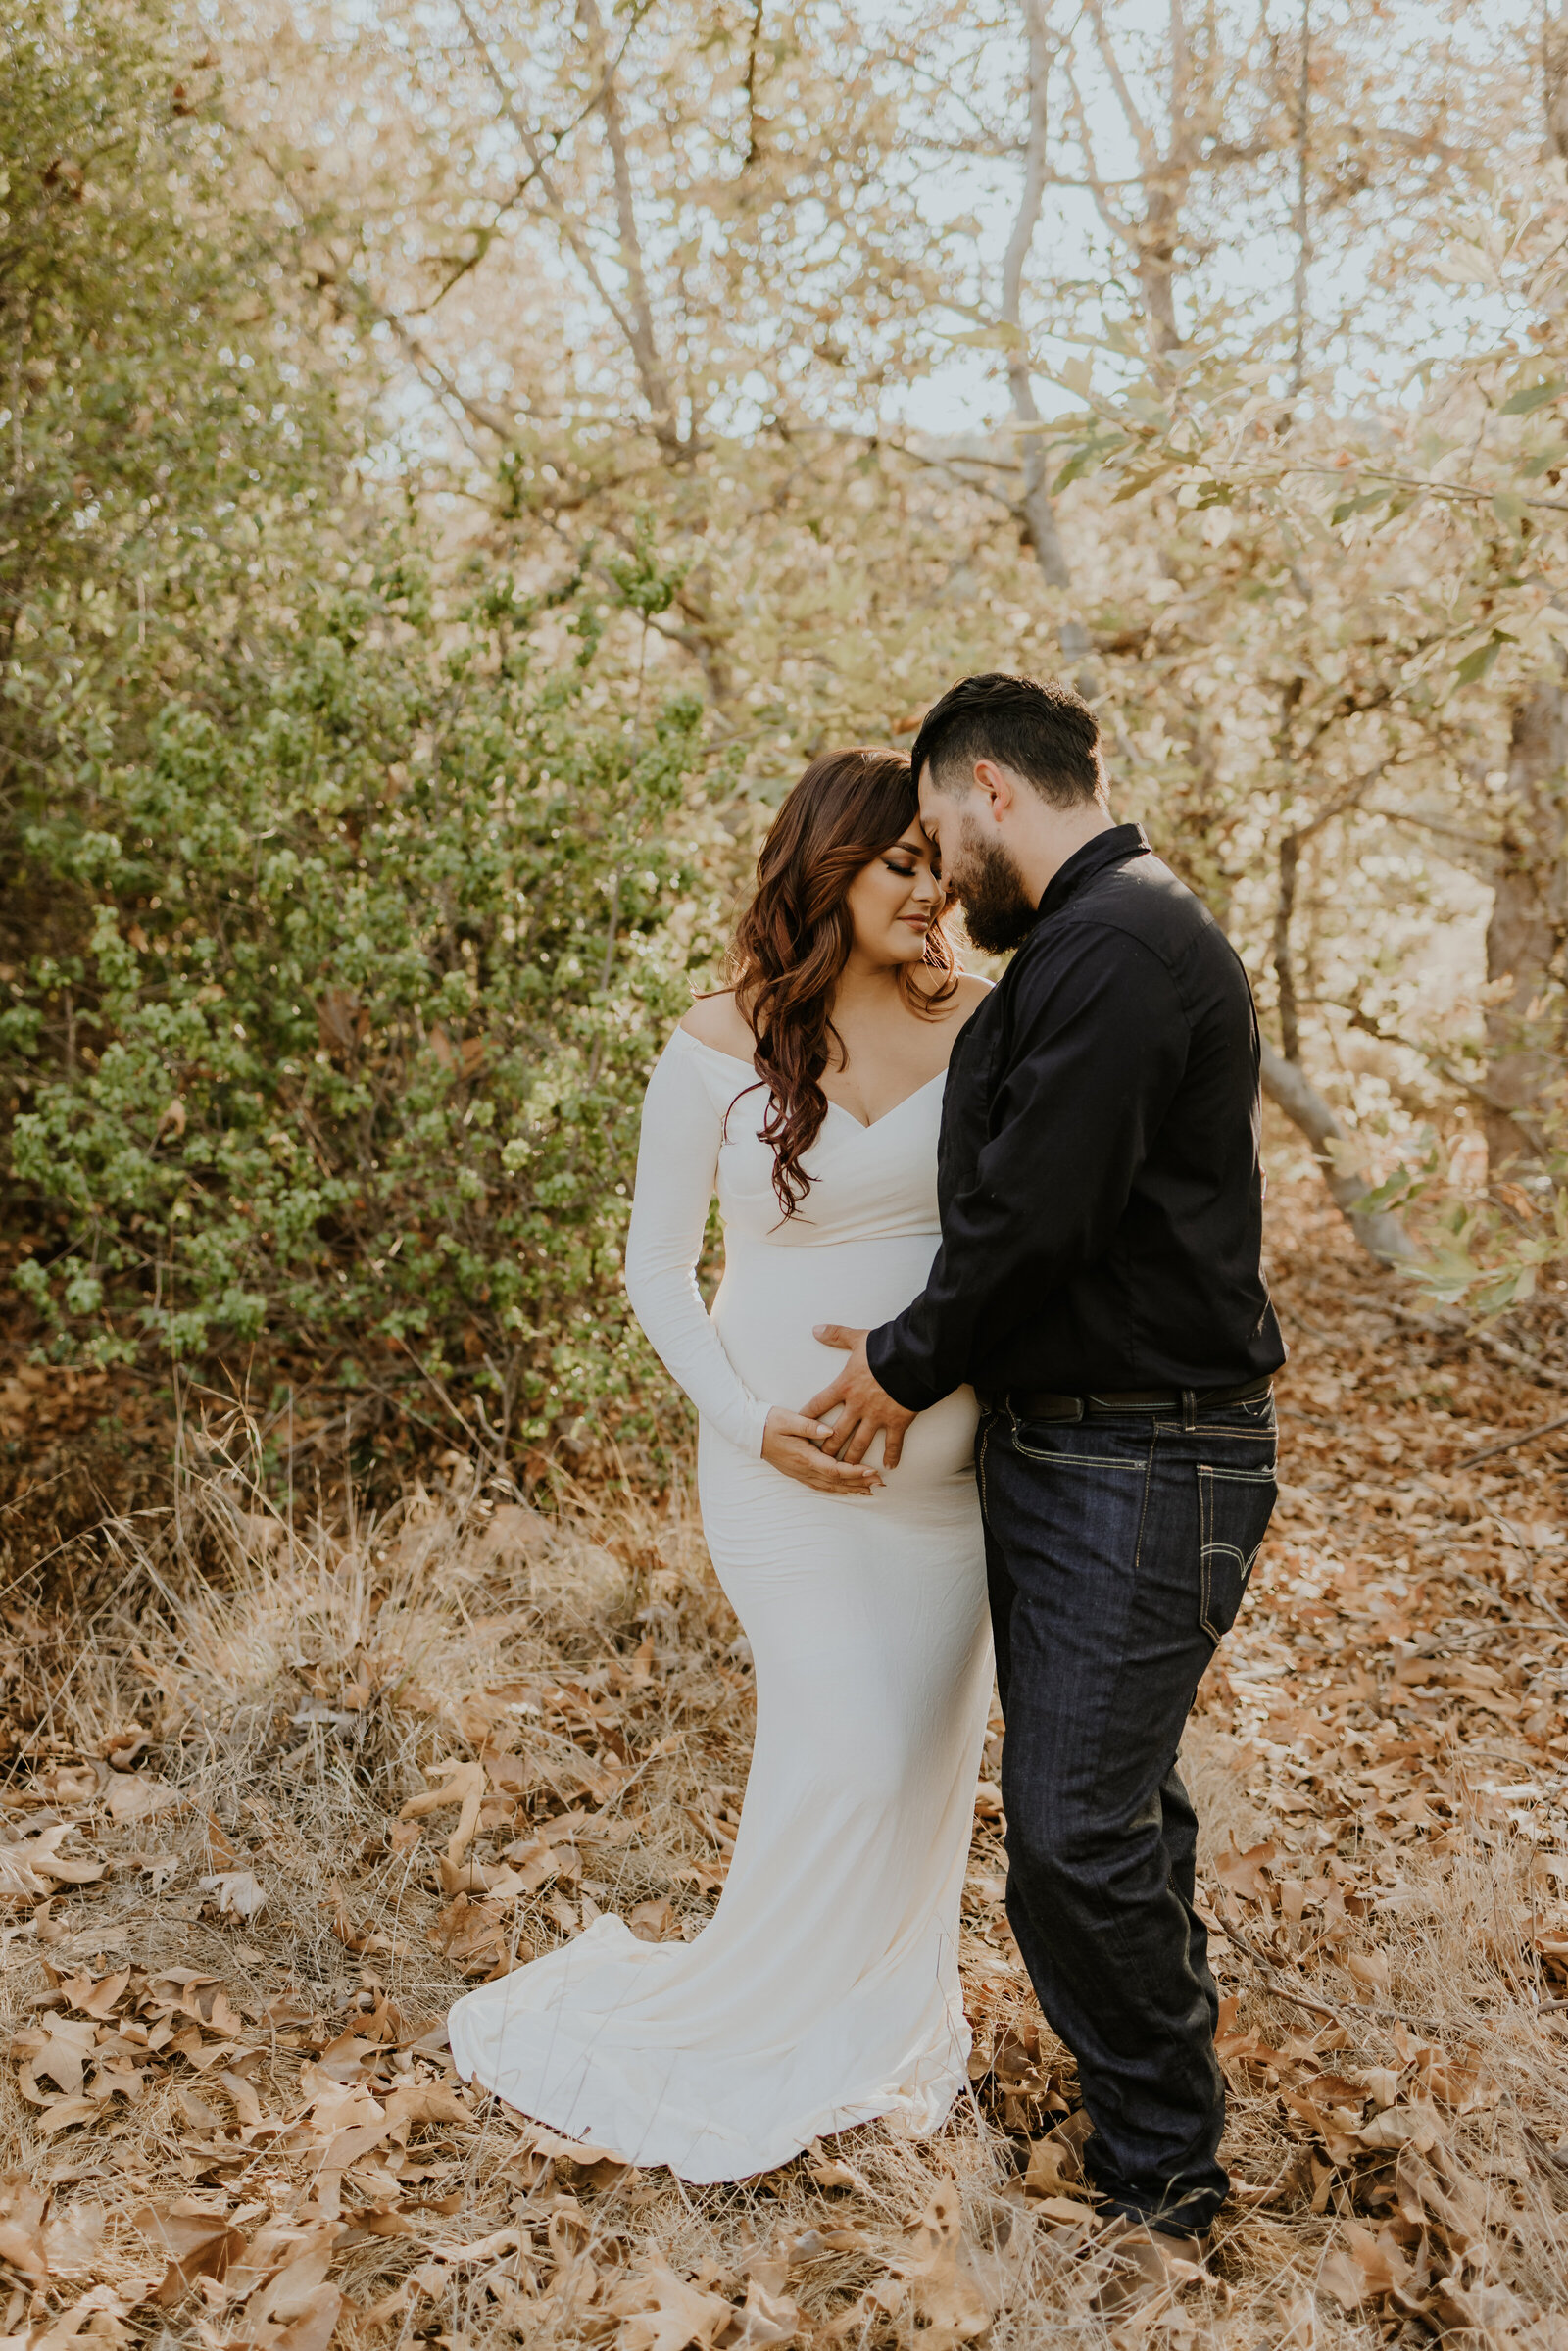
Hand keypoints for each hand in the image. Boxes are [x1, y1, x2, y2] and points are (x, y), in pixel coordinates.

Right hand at [761, 1407, 881, 1495]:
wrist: (750, 1432)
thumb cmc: (770, 1422)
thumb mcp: (788, 1419)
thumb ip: (809, 1426)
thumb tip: (830, 1431)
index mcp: (804, 1456)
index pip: (834, 1468)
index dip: (854, 1472)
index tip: (872, 1471)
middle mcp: (803, 1469)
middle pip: (836, 1481)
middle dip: (859, 1483)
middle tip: (880, 1484)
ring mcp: (800, 1473)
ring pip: (829, 1486)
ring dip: (850, 1489)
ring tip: (869, 1491)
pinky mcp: (797, 1473)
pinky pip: (820, 1486)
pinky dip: (836, 1489)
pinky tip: (845, 1490)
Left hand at [804, 1326, 915, 1468]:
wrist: (913, 1359)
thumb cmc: (885, 1347)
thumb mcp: (858, 1338)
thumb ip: (836, 1335)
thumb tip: (816, 1329)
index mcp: (845, 1386)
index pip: (819, 1404)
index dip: (806, 1416)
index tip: (798, 1428)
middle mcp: (857, 1405)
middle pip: (837, 1432)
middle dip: (827, 1448)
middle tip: (819, 1460)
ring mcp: (877, 1416)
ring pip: (860, 1443)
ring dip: (852, 1458)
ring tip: (845, 1470)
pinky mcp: (897, 1421)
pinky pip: (893, 1443)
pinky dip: (892, 1456)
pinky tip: (888, 1467)